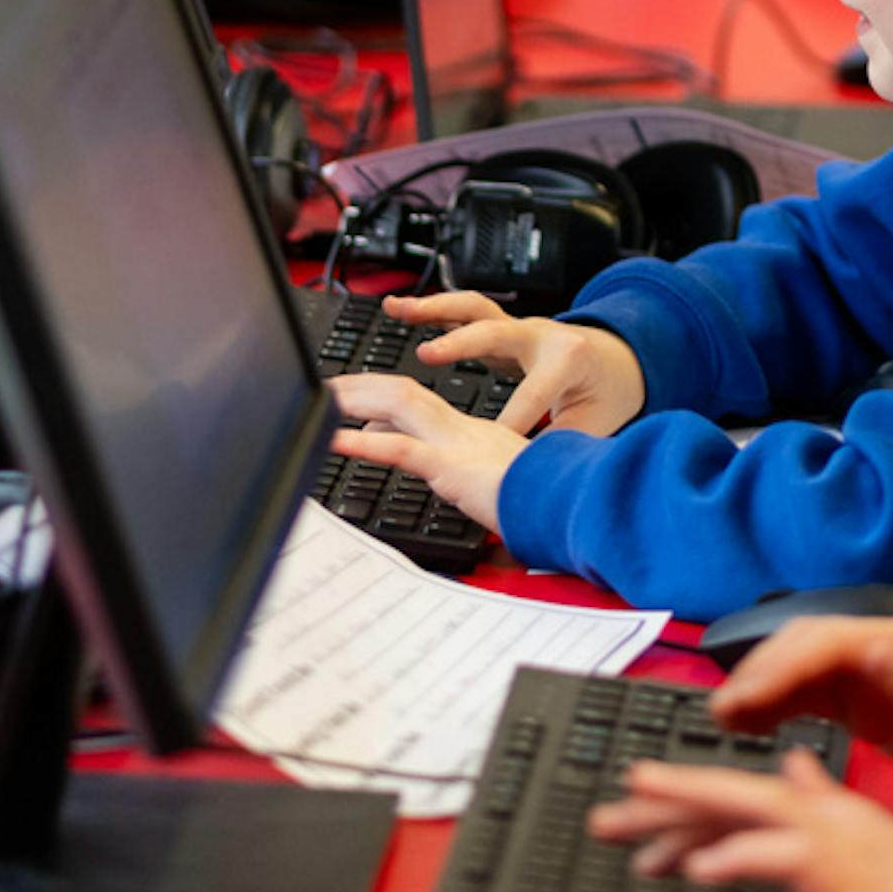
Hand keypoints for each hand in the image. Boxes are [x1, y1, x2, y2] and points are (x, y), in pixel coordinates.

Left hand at [327, 375, 525, 535]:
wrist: (571, 505)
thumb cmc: (543, 502)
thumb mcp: (497, 485)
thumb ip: (466, 475)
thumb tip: (444, 478)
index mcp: (472, 434)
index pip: (418, 403)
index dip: (381, 397)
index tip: (354, 403)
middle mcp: (461, 431)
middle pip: (403, 392)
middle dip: (360, 386)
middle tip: (324, 388)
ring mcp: (456, 445)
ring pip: (399, 405)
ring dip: (355, 400)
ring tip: (321, 400)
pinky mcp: (453, 468)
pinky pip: (402, 449)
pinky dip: (365, 443)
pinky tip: (335, 441)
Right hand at [371, 293, 647, 438]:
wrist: (617, 359)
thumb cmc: (607, 391)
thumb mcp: (595, 424)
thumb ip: (564, 444)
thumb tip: (535, 473)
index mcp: (567, 360)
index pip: (531, 397)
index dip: (509, 424)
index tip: (485, 446)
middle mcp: (540, 335)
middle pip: (496, 334)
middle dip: (462, 344)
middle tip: (427, 356)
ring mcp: (519, 328)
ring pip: (474, 309)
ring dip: (434, 309)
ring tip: (398, 309)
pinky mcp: (502, 329)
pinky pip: (465, 313)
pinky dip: (432, 309)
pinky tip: (400, 309)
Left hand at [590, 753, 892, 891]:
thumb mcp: (876, 854)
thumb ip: (830, 812)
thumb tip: (796, 776)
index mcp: (833, 813)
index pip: (748, 800)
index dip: (691, 804)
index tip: (643, 808)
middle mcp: (827, 815)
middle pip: (730, 796)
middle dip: (663, 803)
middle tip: (605, 816)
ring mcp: (833, 840)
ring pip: (742, 811)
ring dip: (680, 819)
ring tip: (629, 825)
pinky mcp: (839, 873)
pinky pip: (774, 857)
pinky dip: (733, 858)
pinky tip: (696, 871)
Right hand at [710, 615, 892, 811]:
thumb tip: (870, 649)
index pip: (831, 640)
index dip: (781, 665)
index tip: (744, 697)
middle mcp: (890, 647)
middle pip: (807, 645)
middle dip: (759, 672)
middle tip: (720, 711)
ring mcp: (879, 672)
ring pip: (804, 667)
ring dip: (763, 686)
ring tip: (724, 718)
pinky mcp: (873, 701)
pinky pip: (815, 695)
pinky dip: (781, 704)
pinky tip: (753, 722)